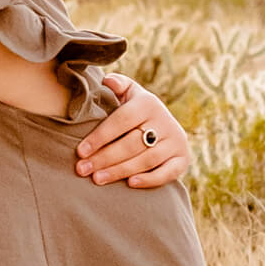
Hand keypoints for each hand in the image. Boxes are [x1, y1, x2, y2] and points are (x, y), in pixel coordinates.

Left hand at [74, 73, 190, 187]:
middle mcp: (166, 121)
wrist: (164, 125)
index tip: (81, 151)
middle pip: (131, 143)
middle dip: (104, 158)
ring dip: (120, 171)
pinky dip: (149, 180)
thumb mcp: (128, 94)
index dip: (100, 137)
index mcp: (148, 103)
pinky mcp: (183, 159)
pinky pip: (167, 173)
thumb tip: (107, 81)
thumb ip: (118, 84)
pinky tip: (130, 184)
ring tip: (97, 179)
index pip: (121, 121)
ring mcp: (176, 141)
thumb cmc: (134, 110)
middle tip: (82, 169)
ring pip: (146, 160)